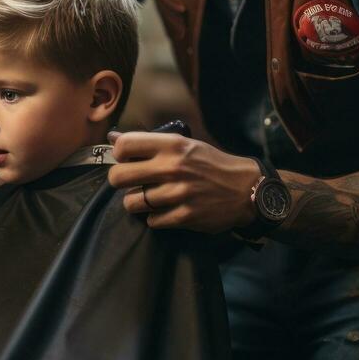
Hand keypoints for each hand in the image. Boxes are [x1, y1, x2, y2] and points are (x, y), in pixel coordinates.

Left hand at [108, 131, 260, 232]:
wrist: (246, 188)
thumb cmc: (211, 164)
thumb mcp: (184, 144)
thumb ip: (150, 143)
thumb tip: (113, 138)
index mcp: (172, 145)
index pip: (124, 145)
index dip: (119, 154)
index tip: (126, 160)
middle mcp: (172, 167)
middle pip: (118, 177)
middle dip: (120, 181)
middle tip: (131, 182)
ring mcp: (178, 194)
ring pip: (132, 203)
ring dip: (137, 202)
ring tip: (148, 198)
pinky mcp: (185, 216)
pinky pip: (152, 221)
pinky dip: (155, 218)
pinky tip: (166, 210)